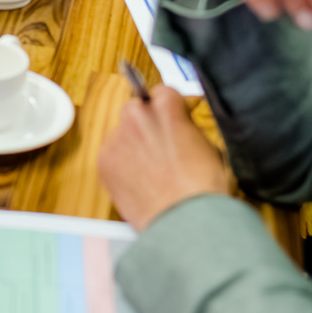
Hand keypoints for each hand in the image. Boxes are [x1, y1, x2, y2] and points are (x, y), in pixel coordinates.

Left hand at [99, 85, 232, 229]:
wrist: (184, 219)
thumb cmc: (201, 186)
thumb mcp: (207, 144)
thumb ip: (186, 126)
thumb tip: (180, 123)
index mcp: (165, 106)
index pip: (162, 92)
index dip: (169, 109)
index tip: (172, 120)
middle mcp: (136, 116)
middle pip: (136, 109)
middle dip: (145, 124)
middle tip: (159, 147)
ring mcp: (116, 138)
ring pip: (121, 134)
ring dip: (132, 146)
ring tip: (151, 171)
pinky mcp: (104, 162)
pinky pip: (112, 156)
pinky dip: (122, 166)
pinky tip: (140, 182)